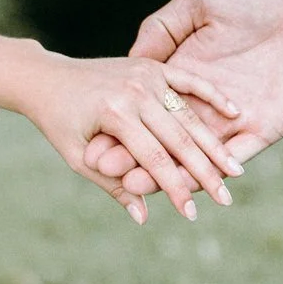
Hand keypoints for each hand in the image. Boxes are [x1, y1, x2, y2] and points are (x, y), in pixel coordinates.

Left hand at [25, 55, 245, 224]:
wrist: (47, 78)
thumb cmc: (59, 123)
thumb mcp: (78, 158)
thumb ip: (114, 186)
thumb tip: (143, 218)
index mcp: (114, 113)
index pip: (154, 159)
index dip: (174, 189)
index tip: (191, 215)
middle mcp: (133, 91)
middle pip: (178, 138)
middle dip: (204, 172)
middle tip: (226, 199)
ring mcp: (145, 75)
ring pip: (188, 114)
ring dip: (214, 142)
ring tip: (235, 170)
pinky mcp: (151, 65)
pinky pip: (187, 80)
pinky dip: (212, 95)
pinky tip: (234, 112)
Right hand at [86, 0, 282, 197]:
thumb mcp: (198, 2)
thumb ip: (164, 30)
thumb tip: (131, 60)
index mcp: (190, 72)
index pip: (151, 108)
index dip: (123, 124)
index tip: (91, 140)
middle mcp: (210, 102)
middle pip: (166, 137)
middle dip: (134, 155)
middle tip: (100, 170)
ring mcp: (237, 118)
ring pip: (194, 155)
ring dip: (165, 173)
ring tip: (132, 186)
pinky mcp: (265, 127)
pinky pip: (232, 156)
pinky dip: (206, 172)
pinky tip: (180, 184)